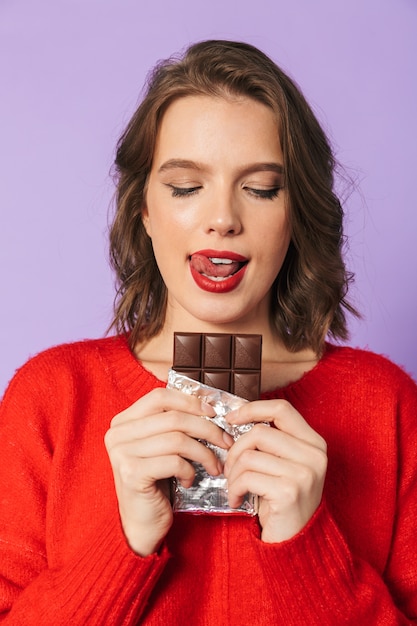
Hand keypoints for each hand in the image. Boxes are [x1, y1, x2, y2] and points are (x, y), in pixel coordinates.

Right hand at [104, 388, 232, 555]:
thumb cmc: (157, 482)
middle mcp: (117, 433)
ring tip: (214, 466)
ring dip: (204, 453)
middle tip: (226, 442)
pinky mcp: (132, 473)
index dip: (190, 401)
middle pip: (173, 418)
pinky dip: (190, 470)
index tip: (213, 413)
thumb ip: (173, 424)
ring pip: (177, 439)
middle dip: (207, 429)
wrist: (141, 523)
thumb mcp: (162, 447)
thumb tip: (208, 405)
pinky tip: (190, 481)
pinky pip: (174, 461)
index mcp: (123, 421)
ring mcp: (122, 453)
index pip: (160, 396)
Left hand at [224, 399, 326, 542]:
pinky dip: (235, 488)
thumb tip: (236, 418)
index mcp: (314, 443)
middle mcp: (314, 455)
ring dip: (234, 473)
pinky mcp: (289, 492)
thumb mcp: (285, 465)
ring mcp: (304, 473)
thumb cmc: (283, 501)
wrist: (297, 544)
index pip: (281, 409)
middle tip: (230, 469)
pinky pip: (247, 477)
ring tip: (235, 487)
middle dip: (236, 450)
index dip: (252, 409)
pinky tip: (237, 499)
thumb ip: (272, 441)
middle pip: (260, 432)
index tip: (231, 419)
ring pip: (249, 455)